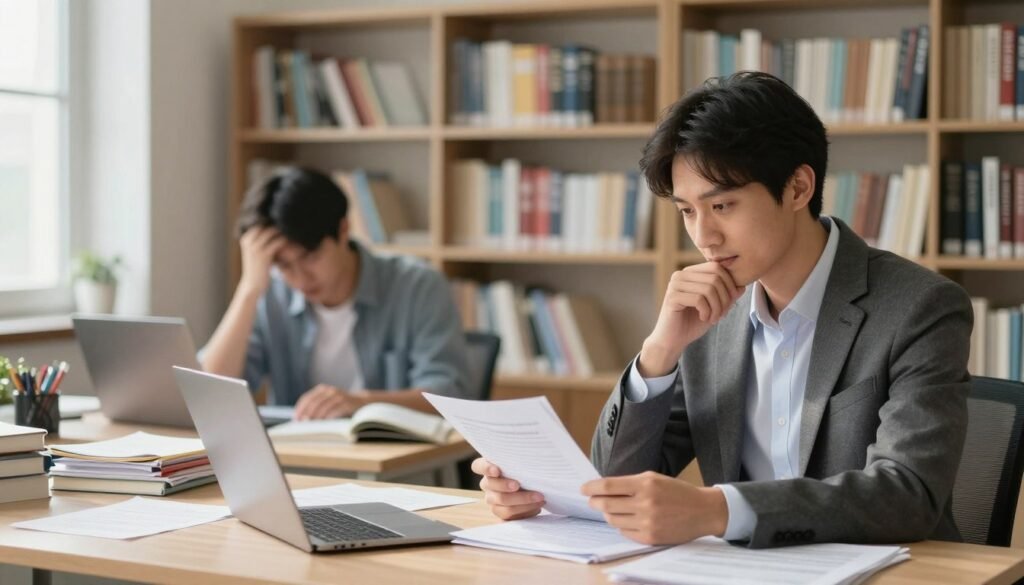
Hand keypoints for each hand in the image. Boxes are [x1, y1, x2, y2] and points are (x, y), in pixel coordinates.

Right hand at [238, 226, 285, 297]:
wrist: (252, 285)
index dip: (271, 220)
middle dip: (277, 223)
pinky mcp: (264, 255)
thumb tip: (275, 228)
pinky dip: (285, 240)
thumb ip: (262, 240)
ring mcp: (255, 247)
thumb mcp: (256, 252)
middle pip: (265, 224)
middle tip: (290, 223)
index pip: (259, 222)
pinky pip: (277, 242)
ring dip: (283, 231)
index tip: (283, 220)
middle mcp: (249, 240)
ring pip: (271, 231)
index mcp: (246, 238)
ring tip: (293, 230)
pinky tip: (292, 241)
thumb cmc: (257, 268)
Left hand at [294, 385, 367, 419]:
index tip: (296, 419)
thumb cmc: (341, 406)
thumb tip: (302, 420)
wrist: (362, 402)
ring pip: (324, 407)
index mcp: (323, 389)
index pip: (307, 398)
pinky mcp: (348, 404)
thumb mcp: (328, 402)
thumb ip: (317, 407)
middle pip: (315, 403)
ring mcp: (340, 396)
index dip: (300, 408)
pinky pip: (335, 411)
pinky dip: (328, 418)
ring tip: (312, 426)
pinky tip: (324, 424)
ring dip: (317, 417)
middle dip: (307, 414)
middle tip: (303, 424)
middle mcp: (331, 391)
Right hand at [470, 457, 544, 520]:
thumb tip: (532, 459)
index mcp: (489, 468)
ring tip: (539, 498)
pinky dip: (524, 511)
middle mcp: (488, 484)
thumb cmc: (526, 471)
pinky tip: (536, 507)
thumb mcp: (522, 464)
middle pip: (490, 485)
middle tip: (518, 485)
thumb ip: (520, 462)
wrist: (533, 489)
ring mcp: (493, 499)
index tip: (497, 471)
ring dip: (522, 500)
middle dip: (505, 485)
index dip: (486, 468)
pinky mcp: (501, 513)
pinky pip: (509, 515)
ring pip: (502, 501)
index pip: (478, 466)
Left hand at [582, 471, 727, 545]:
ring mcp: (647, 522)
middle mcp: (645, 503)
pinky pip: (624, 532)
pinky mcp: (650, 537)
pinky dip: (621, 526)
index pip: (608, 486)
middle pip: (606, 504)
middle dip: (595, 502)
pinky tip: (628, 520)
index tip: (583, 489)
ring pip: (613, 519)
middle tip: (592, 500)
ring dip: (608, 514)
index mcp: (645, 484)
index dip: (591, 488)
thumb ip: (630, 483)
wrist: (702, 511)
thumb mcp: (654, 479)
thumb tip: (603, 488)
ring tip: (613, 509)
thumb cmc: (676, 492)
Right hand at [638, 262, 743, 375]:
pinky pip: (699, 299)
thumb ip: (727, 296)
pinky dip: (707, 311)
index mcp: (690, 273)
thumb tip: (743, 286)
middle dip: (724, 298)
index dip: (729, 284)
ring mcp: (674, 285)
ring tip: (713, 319)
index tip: (729, 304)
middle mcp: (680, 275)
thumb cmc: (692, 323)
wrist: (672, 341)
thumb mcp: (715, 308)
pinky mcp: (672, 297)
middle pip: (715, 277)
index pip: (717, 267)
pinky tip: (703, 318)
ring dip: (717, 307)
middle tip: (722, 315)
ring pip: (709, 288)